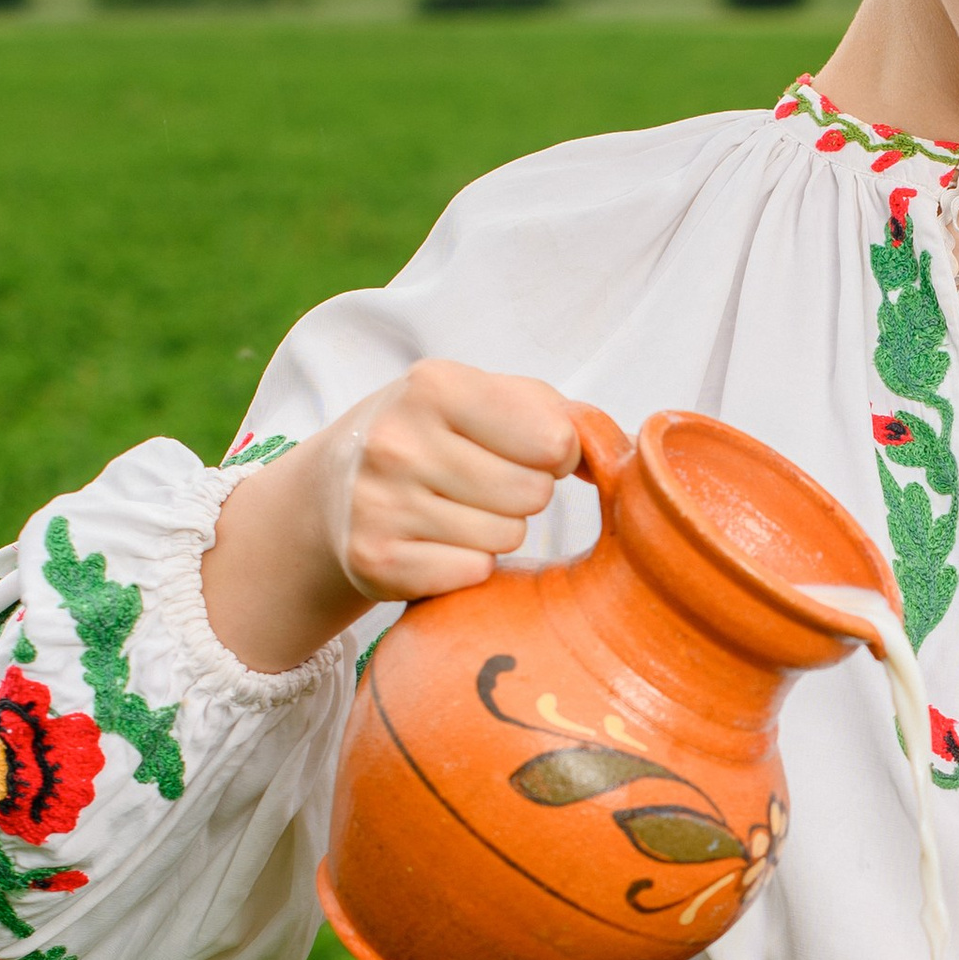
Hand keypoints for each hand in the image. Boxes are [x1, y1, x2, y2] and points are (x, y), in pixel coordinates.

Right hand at [202, 360, 582, 672]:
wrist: (335, 488)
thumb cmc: (435, 435)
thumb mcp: (485, 398)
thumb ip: (561, 414)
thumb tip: (623, 455)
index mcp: (433, 385)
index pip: (554, 439)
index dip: (556, 452)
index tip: (526, 450)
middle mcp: (397, 440)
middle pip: (533, 493)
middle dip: (525, 493)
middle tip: (485, 484)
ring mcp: (380, 502)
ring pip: (506, 537)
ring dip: (497, 530)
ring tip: (456, 508)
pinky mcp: (374, 559)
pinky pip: (473, 573)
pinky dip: (468, 565)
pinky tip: (436, 541)